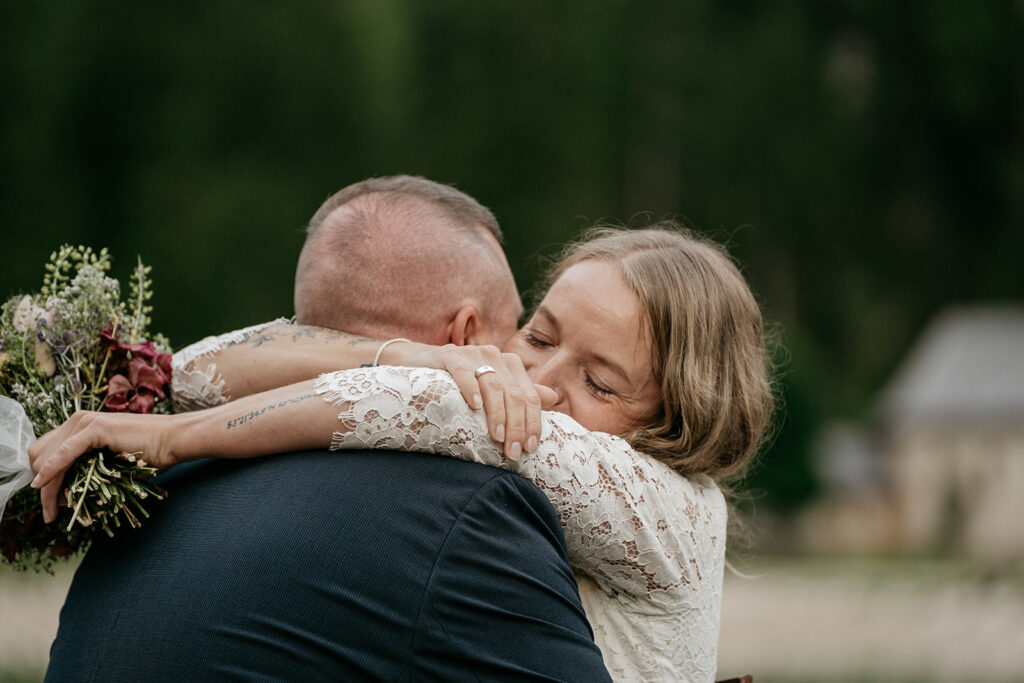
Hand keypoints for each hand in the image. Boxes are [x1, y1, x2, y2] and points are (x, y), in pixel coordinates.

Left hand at [28, 410, 178, 522]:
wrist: (172, 441)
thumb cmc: (149, 453)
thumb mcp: (109, 464)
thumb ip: (86, 471)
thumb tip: (64, 494)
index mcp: (80, 427)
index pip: (45, 452)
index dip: (43, 478)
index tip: (51, 503)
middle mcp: (78, 421)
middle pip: (39, 456)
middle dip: (43, 487)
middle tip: (53, 511)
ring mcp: (85, 422)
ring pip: (47, 458)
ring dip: (47, 487)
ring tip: (54, 510)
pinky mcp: (94, 429)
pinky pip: (63, 454)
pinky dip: (51, 471)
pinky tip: (42, 485)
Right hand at [392, 343, 556, 459]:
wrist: (419, 362)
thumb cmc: (460, 381)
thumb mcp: (493, 387)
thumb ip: (522, 392)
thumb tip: (554, 397)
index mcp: (510, 364)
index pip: (529, 395)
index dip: (533, 422)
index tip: (530, 448)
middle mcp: (494, 355)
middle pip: (514, 393)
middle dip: (516, 425)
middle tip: (512, 452)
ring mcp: (472, 353)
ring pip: (493, 385)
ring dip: (497, 414)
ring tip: (497, 437)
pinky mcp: (449, 355)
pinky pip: (463, 371)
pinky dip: (470, 389)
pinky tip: (474, 407)